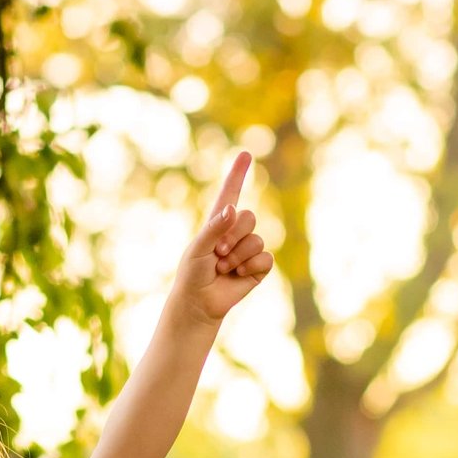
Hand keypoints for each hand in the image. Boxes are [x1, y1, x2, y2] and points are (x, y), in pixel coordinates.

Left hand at [173, 152, 271, 322]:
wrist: (199, 303)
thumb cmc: (192, 274)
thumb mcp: (198, 248)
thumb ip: (214, 228)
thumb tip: (232, 209)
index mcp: (218, 223)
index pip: (230, 194)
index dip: (238, 174)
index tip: (246, 154)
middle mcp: (235, 232)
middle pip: (249, 217)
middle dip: (233, 237)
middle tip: (218, 253)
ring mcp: (248, 249)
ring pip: (256, 240)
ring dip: (237, 256)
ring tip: (223, 268)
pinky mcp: (259, 266)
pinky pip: (265, 259)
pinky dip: (249, 267)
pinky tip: (236, 275)